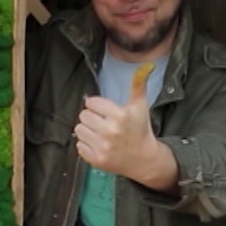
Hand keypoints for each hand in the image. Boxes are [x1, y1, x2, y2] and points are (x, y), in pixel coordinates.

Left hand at [75, 63, 158, 180]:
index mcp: (120, 115)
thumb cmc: (140, 129)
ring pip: (79, 130)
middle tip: (103, 123)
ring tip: (100, 134)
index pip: (91, 102)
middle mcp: (110, 131)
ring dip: (87, 130)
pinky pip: (79, 145)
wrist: (144, 159)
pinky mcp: (96, 159)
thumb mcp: (140, 105)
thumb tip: (147, 65)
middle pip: (83, 115)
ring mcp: (102, 146)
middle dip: (92, 117)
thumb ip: (138, 84)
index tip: (106, 112)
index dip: (98, 106)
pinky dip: (86, 145)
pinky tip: (99, 144)